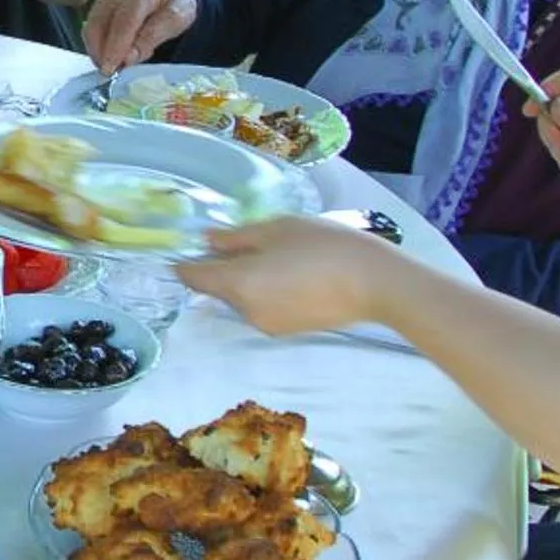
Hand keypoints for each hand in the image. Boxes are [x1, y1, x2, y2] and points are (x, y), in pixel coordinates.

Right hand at [84, 0, 198, 71]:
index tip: (110, 69)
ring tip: (113, 67)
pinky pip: (90, 30)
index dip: (115, 47)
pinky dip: (97, 47)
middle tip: (111, 74)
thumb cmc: (175, 7)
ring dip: (98, 52)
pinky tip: (111, 57)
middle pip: (100, 23)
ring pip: (91, 28)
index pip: (123, 21)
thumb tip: (127, 58)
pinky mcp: (99, 8)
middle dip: (102, 52)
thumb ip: (152, 37)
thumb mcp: (176, 21)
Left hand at [176, 215, 404, 336]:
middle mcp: (246, 311)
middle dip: (226, 268)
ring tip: (284, 256)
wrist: (374, 283)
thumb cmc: (324, 246)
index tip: (186, 249)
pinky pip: (265, 307)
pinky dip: (269, 292)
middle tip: (254, 242)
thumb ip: (236, 237)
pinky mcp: (288, 331)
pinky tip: (297, 275)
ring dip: (250, 280)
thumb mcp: (278, 228)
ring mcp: (267, 325)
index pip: (194, 278)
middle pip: (220, 288)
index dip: (185, 263)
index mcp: (238, 283)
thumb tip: (207, 242)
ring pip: (244, 298)